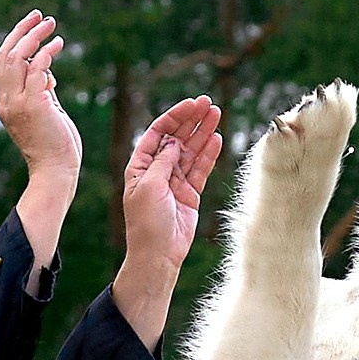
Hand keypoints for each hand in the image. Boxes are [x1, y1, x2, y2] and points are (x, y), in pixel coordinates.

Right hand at [0, 12, 81, 192]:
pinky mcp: (34, 104)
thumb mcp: (46, 114)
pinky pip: (37, 68)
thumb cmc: (55, 148)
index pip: (2, 63)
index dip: (14, 41)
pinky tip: (58, 44)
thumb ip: (43, 92)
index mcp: (6, 103)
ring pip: (17, 57)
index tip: (31, 26)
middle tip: (40, 16)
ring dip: (35, 36)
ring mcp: (18, 103)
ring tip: (51, 24)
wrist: (55, 172)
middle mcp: (7, 101)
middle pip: (5, 55)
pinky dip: (46, 52)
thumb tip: (47, 74)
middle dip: (22, 31)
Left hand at [112, 96, 223, 347]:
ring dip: (203, 133)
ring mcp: (175, 181)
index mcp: (140, 166)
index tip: (190, 105)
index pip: (158, 133)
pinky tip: (217, 139)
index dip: (174, 117)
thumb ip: (162, 161)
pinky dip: (209, 154)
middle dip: (191, 120)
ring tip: (216, 115)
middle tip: (208, 104)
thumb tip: (174, 142)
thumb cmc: (146, 223)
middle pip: (177, 138)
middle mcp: (158, 170)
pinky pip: (201, 169)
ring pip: (191, 151)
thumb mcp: (148, 187)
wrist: (158, 255)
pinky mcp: (190, 193)